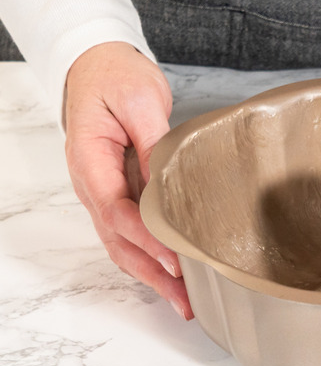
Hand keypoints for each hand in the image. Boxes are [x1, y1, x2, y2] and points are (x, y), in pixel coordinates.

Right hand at [64, 42, 192, 318]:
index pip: (117, 213)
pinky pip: (129, 232)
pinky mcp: (119, 191)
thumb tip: (169, 185)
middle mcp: (92, 185)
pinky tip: (171, 273)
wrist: (97, 64)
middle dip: (151, 273)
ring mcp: (103, 191)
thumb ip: (153, 145)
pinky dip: (148, 256)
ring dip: (151, 273)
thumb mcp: (138, 101)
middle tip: (184, 300)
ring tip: (182, 301)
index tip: (176, 261)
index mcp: (90, 163)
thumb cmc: (114, 77)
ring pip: (122, 243)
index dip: (147, 240)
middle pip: (118, 241)